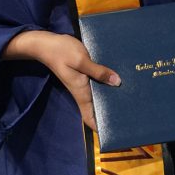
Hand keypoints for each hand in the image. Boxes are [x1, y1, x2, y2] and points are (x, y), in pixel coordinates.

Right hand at [4, 30, 119, 129]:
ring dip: (110, 95)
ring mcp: (82, 82)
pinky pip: (97, 81)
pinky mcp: (84, 73)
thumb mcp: (80, 60)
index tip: (114, 131)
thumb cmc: (61, 52)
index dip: (100, 127)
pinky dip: (107, 81)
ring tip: (130, 95)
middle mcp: (82, 90)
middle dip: (110, 111)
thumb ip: (98, 71)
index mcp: (81, 92)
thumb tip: (117, 82)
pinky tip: (119, 76)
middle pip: (97, 107)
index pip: (89, 117)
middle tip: (130, 112)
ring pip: (98, 94)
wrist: (45, 43)